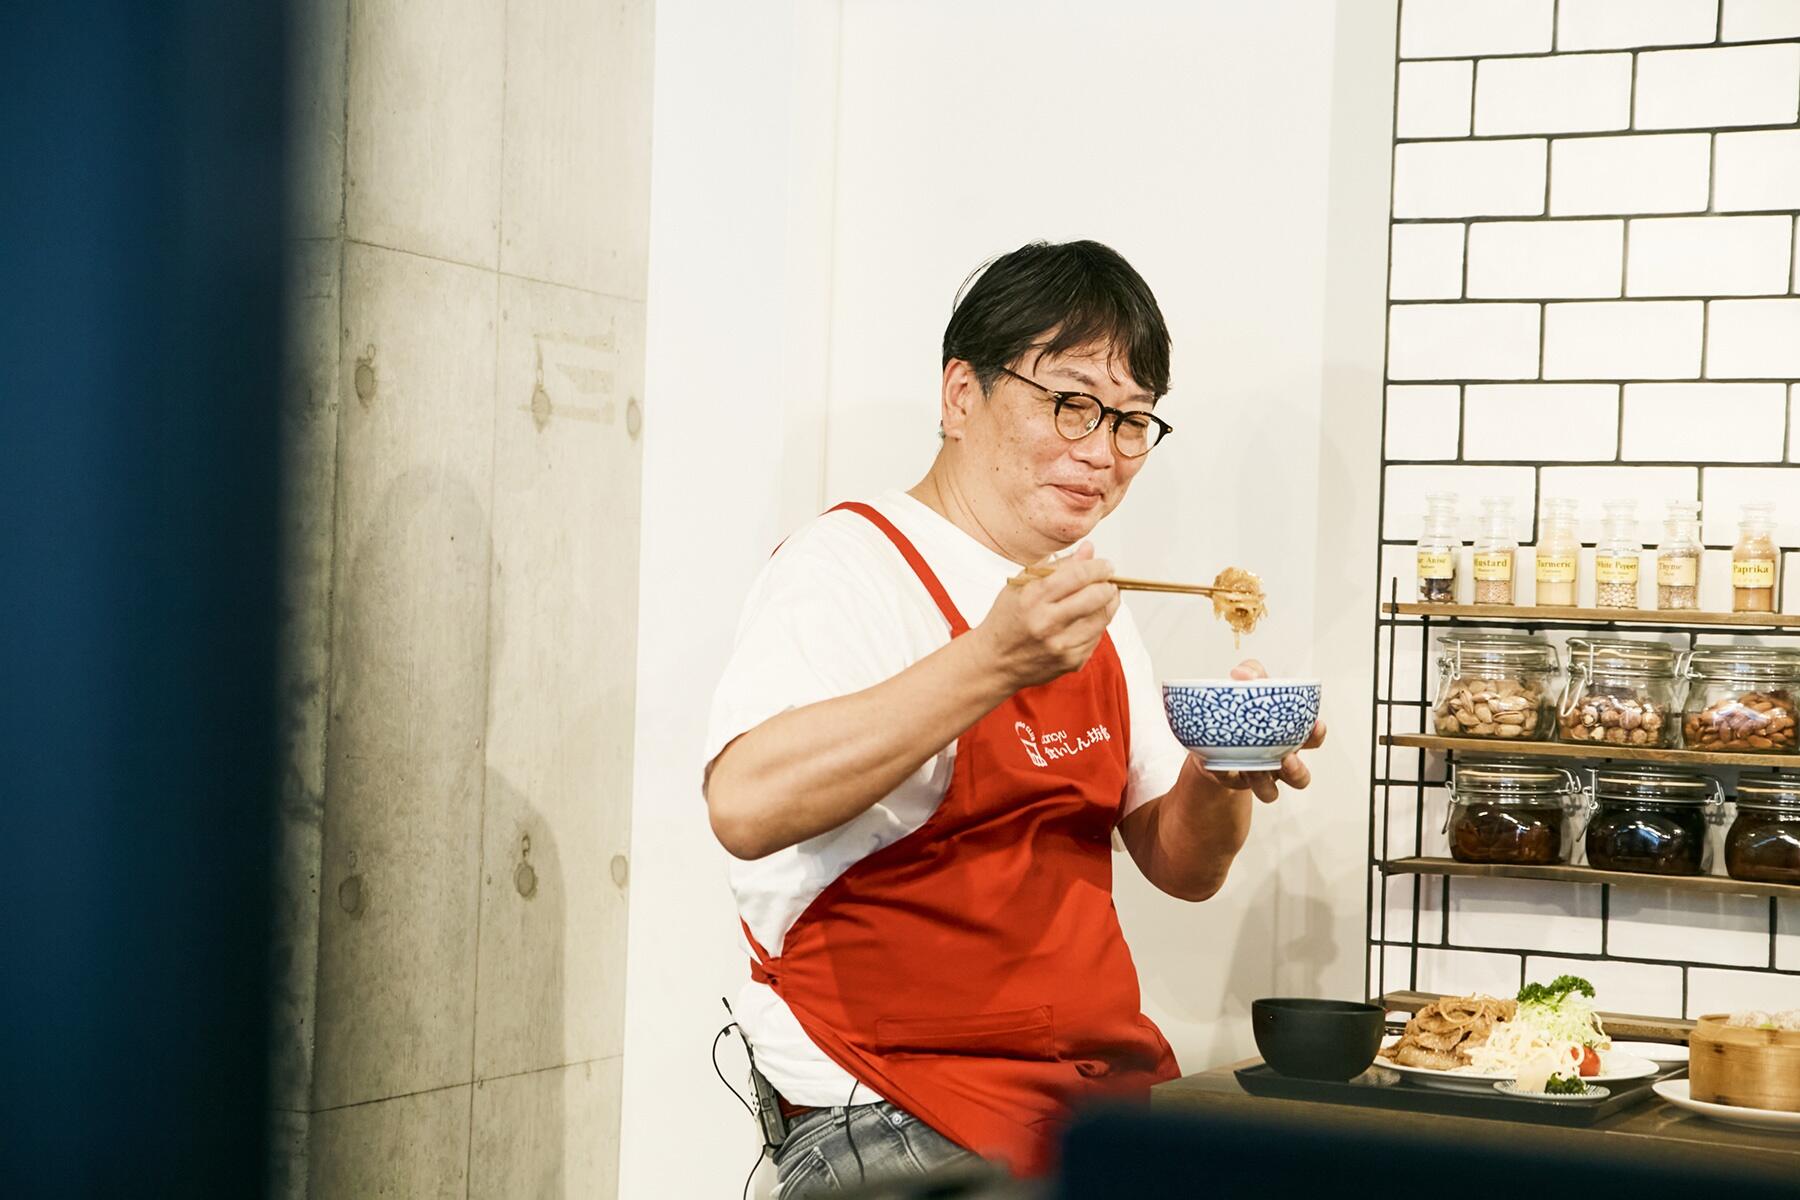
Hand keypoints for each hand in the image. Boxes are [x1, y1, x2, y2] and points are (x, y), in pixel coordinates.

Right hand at [972, 542, 1120, 690]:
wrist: (996, 662)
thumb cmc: (1007, 619)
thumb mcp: (1022, 585)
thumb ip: (1058, 566)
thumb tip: (1089, 550)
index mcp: (1032, 598)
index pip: (1077, 575)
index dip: (1098, 567)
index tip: (1105, 565)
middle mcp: (1047, 622)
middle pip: (1096, 596)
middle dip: (1108, 584)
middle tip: (1108, 580)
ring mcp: (1061, 644)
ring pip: (1103, 617)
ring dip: (1109, 603)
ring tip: (1104, 595)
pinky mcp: (1072, 661)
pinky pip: (1098, 636)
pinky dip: (1098, 623)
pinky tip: (1089, 617)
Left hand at [1193, 659, 1326, 803]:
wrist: (1209, 725)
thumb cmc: (1241, 706)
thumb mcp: (1249, 683)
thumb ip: (1251, 672)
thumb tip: (1242, 674)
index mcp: (1288, 737)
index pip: (1312, 740)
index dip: (1317, 735)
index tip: (1316, 725)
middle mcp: (1277, 760)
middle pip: (1299, 777)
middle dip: (1297, 772)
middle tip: (1288, 757)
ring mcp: (1257, 773)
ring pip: (1270, 792)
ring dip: (1266, 784)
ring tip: (1257, 769)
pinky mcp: (1232, 779)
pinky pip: (1233, 784)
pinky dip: (1226, 775)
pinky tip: (1219, 765)